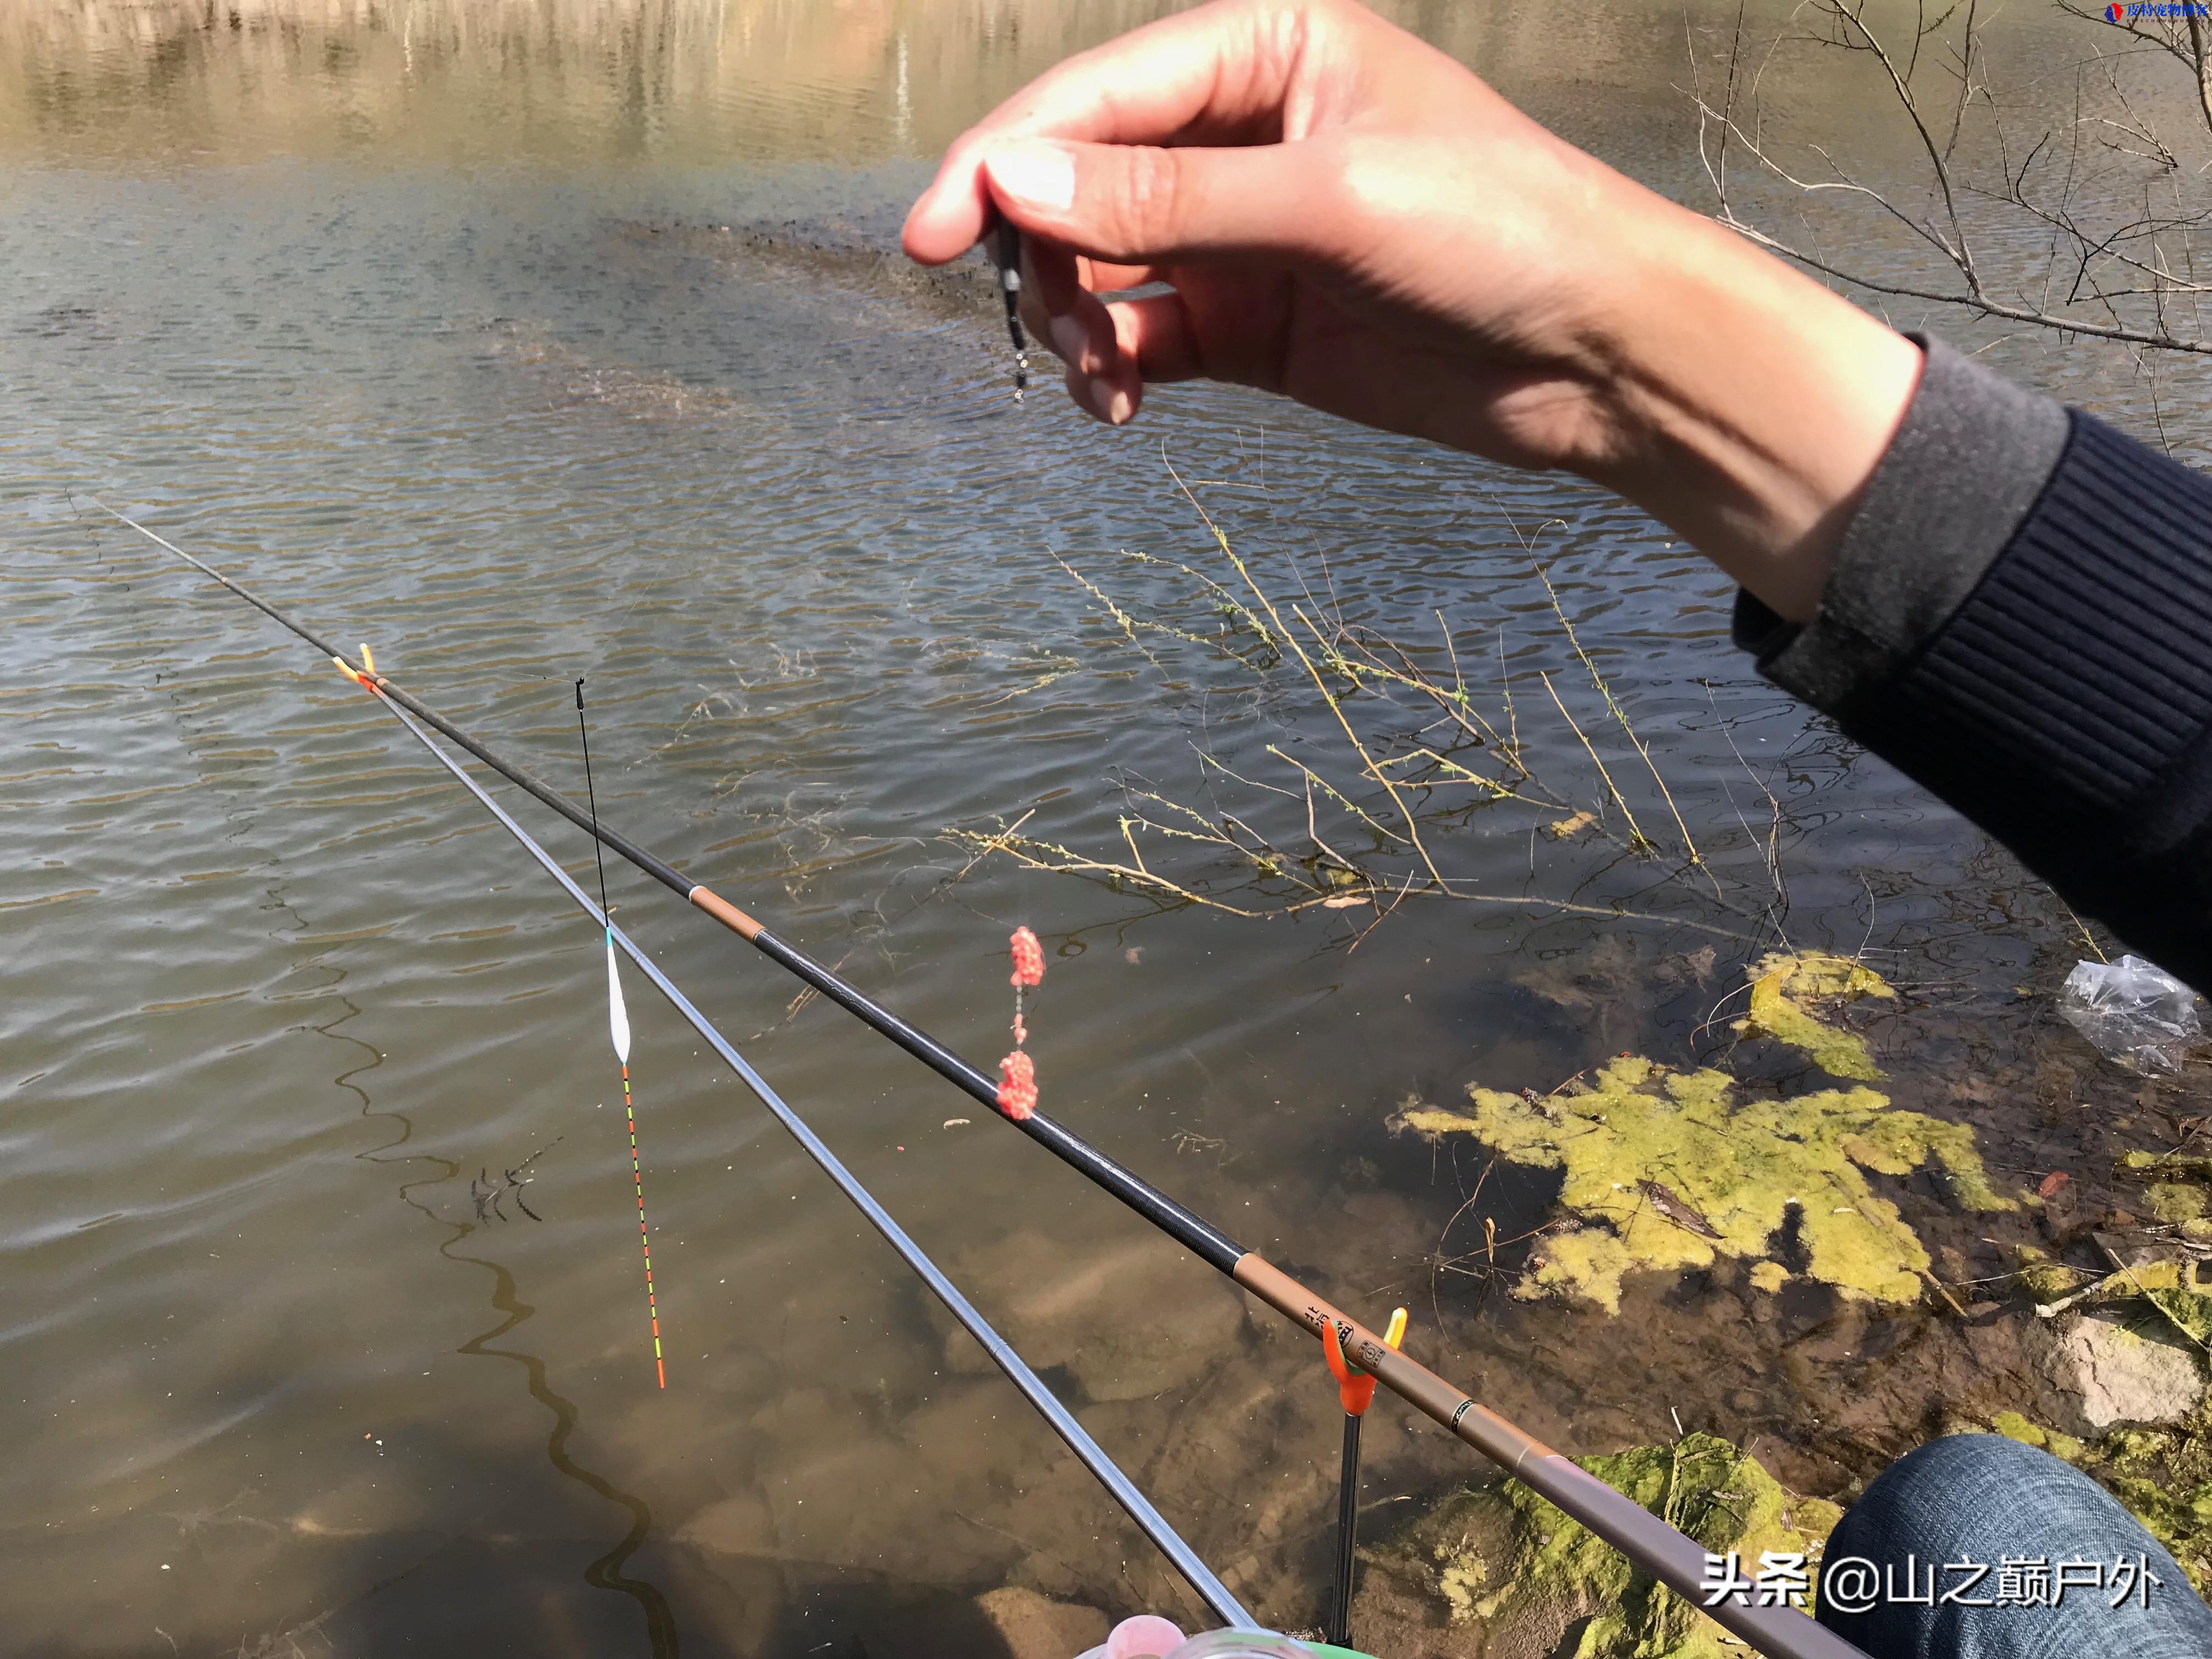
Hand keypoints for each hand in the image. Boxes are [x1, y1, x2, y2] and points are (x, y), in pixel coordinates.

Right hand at [902, 0, 1920, 621]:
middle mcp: (1240, 135)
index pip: (1099, 93)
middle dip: (1037, 249)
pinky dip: (1112, 367)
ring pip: (1098, 265)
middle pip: (1079, 178)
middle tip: (1035, 322)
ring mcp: (1239, 233)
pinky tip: (1120, 403)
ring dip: (1072, 320)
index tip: (933, 229)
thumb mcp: (1332, 202)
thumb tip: (1014, 188)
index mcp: (1265, 52)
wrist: (1602, 356)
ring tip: (1097, 376)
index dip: (1006, 158)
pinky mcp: (1248, 322)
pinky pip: (1140, 335)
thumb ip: (1170, 201)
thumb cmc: (1500, 233)